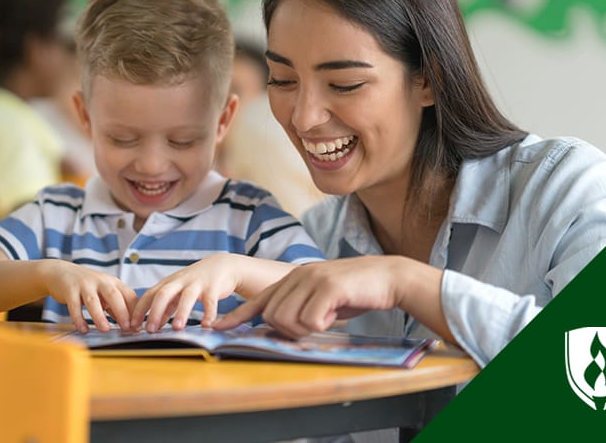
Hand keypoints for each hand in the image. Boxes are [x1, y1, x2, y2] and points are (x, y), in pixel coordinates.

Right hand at [40, 260, 137, 333]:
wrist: (61, 272)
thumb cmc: (87, 286)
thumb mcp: (104, 293)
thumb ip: (115, 307)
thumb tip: (130, 326)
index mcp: (113, 282)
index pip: (129, 295)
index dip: (135, 311)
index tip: (137, 326)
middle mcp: (101, 281)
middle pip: (114, 295)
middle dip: (122, 312)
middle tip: (126, 328)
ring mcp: (84, 285)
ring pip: (93, 301)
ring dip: (99, 316)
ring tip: (104, 329)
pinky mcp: (70, 290)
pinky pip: (74, 305)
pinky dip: (79, 318)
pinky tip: (83, 329)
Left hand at [132, 254, 243, 331]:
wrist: (222, 265)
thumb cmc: (196, 281)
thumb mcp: (178, 291)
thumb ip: (167, 306)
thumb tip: (156, 324)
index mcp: (169, 283)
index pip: (149, 295)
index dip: (139, 310)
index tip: (131, 326)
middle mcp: (180, 282)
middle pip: (163, 294)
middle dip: (155, 312)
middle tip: (150, 330)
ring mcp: (197, 284)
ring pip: (186, 297)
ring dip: (181, 312)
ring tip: (177, 328)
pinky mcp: (213, 287)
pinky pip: (210, 301)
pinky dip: (208, 313)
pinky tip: (206, 325)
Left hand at [214, 256, 409, 337]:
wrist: (387, 277)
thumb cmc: (355, 292)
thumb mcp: (321, 299)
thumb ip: (299, 308)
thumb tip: (280, 326)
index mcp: (292, 279)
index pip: (258, 300)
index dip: (237, 316)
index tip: (217, 328)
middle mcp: (296, 275)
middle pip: (272, 316)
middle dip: (289, 331)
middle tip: (316, 325)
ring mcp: (310, 278)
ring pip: (287, 319)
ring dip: (305, 329)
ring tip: (326, 318)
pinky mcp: (326, 286)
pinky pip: (310, 320)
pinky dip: (322, 325)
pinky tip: (336, 314)